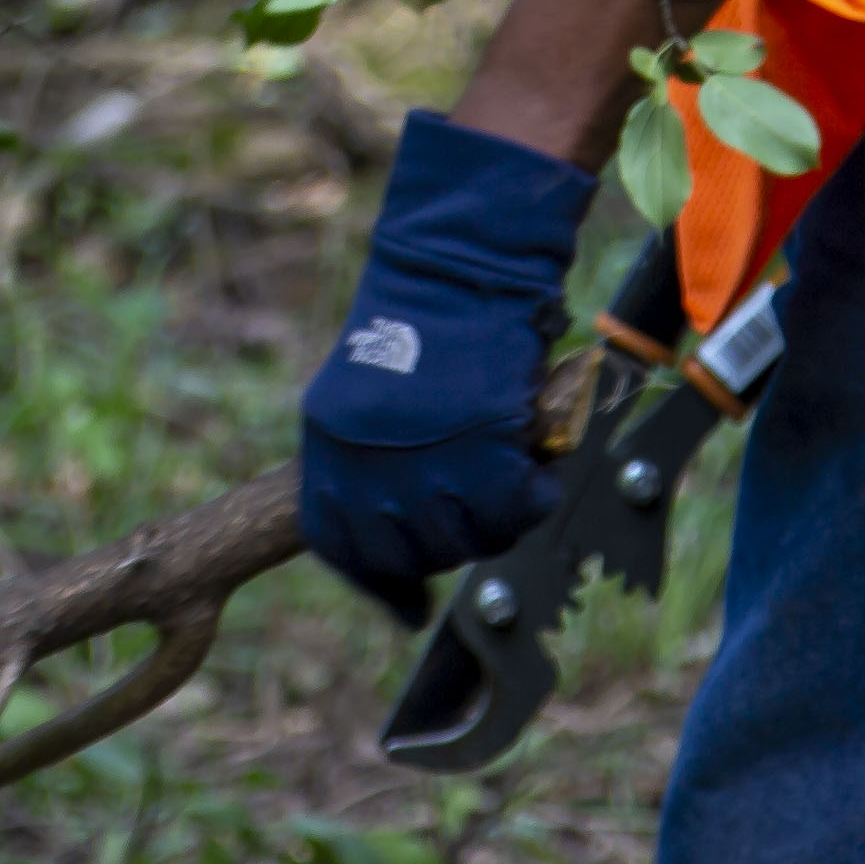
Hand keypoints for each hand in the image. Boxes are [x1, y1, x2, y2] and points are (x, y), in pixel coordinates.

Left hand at [299, 108, 595, 623]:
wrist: (455, 260)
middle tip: (480, 517)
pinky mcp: (482, 452)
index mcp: (327, 446)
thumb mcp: (370, 388)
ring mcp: (422, 465)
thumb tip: (409, 517)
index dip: (381, 581)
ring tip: (513, 486)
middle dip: (448, 547)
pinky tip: (537, 472)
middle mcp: (364, 465)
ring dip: (494, 521)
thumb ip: (377, 451)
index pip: (342, 545)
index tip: (407, 602)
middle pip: (410, 551)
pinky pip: (513, 507)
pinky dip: (532, 496)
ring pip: (466, 538)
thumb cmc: (422, 313)